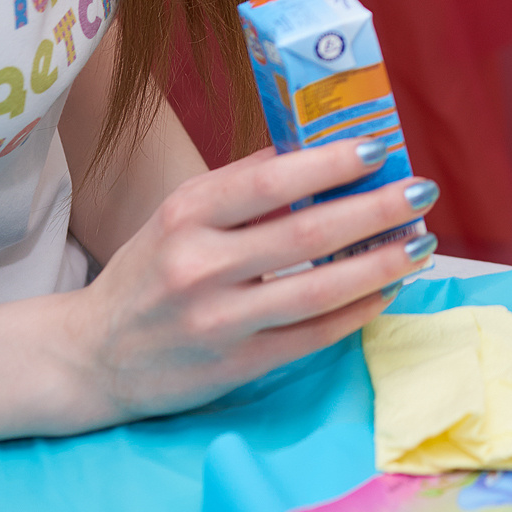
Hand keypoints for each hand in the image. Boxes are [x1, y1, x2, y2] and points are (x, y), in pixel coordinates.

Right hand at [52, 139, 435, 427]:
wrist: (91, 356)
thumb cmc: (148, 271)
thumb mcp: (179, 214)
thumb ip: (242, 184)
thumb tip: (316, 147)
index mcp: (187, 214)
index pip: (272, 179)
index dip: (331, 162)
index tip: (379, 147)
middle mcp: (200, 265)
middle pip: (308, 235)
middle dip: (376, 210)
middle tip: (421, 190)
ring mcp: (219, 321)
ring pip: (320, 291)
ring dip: (381, 265)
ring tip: (420, 243)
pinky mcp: (236, 365)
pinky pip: (313, 336)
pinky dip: (358, 312)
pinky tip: (388, 290)